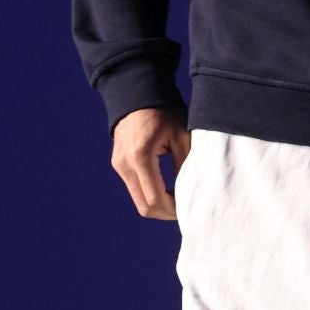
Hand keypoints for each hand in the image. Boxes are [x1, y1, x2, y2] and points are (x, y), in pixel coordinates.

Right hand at [111, 106, 189, 220]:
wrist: (138, 96)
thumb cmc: (165, 113)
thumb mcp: (182, 136)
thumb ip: (186, 164)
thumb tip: (191, 191)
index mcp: (141, 157)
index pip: (155, 198)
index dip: (173, 209)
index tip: (190, 208)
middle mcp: (125, 165)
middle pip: (143, 206)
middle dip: (165, 213)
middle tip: (186, 210)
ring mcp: (118, 166)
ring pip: (138, 200)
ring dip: (158, 205)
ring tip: (179, 201)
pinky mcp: (118, 164)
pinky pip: (134, 189)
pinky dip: (150, 195)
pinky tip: (167, 192)